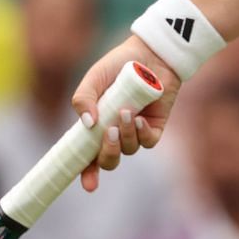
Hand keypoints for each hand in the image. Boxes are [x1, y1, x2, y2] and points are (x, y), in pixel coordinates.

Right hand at [69, 36, 179, 191]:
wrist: (150, 53)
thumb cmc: (118, 64)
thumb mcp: (93, 79)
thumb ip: (83, 99)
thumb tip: (87, 125)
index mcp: (95, 125)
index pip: (87, 156)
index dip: (86, 173)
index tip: (88, 185)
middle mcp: (114, 132)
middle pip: (109, 160)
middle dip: (107, 155)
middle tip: (108, 134)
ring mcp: (135, 131)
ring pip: (128, 149)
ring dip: (125, 135)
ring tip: (126, 112)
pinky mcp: (155, 126)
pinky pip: (148, 141)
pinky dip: (142, 134)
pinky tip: (140, 119)